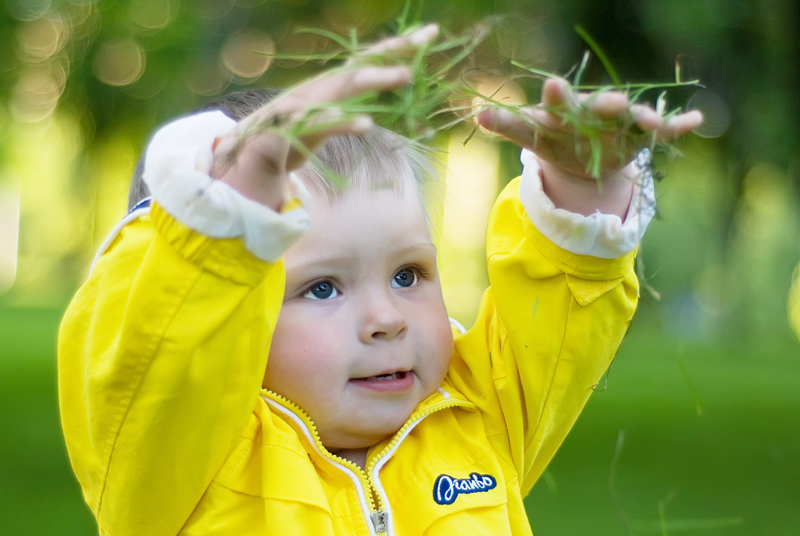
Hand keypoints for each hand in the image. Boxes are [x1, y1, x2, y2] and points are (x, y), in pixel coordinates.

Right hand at [212, 24, 439, 209]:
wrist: (251, 152)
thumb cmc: (296, 134)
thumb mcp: (330, 116)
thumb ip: (354, 105)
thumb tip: (384, 99)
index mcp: (333, 85)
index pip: (370, 59)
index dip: (400, 45)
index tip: (432, 33)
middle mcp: (323, 87)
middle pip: (362, 65)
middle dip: (394, 53)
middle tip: (426, 42)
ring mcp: (309, 104)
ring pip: (346, 86)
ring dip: (376, 78)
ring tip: (405, 76)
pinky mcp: (296, 128)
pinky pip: (325, 123)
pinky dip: (345, 122)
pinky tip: (368, 124)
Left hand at [477, 78, 702, 216]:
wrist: (581, 155)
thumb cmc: (554, 139)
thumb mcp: (533, 135)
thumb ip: (508, 126)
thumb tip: (476, 114)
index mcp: (568, 110)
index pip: (560, 101)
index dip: (556, 96)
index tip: (551, 85)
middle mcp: (597, 112)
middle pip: (602, 107)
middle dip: (608, 105)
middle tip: (612, 103)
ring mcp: (621, 123)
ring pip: (635, 118)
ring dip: (644, 118)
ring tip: (651, 121)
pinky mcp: (640, 137)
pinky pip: (664, 130)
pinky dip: (679, 126)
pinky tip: (698, 121)